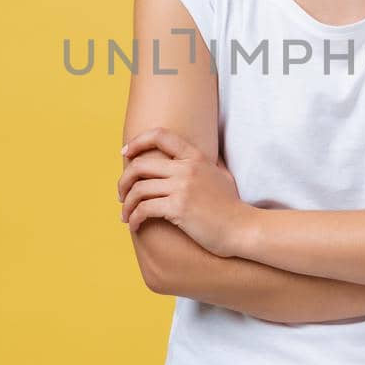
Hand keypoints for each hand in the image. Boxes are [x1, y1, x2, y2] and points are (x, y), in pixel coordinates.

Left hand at [117, 128, 251, 256]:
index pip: (160, 136)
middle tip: (121, 195)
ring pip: (138, 189)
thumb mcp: (224, 176)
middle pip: (140, 165)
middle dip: (124, 180)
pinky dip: (134, 218)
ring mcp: (182, 188)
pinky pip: (144, 209)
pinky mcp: (178, 209)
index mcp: (196, 157)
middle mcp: (187, 168)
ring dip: (127, 204)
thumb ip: (213, 161)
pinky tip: (135, 226)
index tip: (125, 153)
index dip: (137, 142)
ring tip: (126, 215)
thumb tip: (210, 152)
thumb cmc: (233, 206)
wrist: (243, 229)